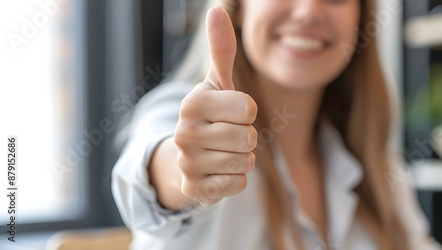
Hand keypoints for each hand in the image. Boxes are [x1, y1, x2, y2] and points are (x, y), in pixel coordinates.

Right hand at [173, 7, 257, 206]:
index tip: (231, 113)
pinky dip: (235, 179)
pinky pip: (237, 184)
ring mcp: (187, 163)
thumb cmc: (211, 114)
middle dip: (246, 137)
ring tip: (223, 151)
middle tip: (228, 134)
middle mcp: (184, 133)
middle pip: (249, 138)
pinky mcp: (195, 189)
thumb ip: (222, 49)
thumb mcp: (217, 82)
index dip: (247, 112)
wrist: (189, 154)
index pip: (248, 109)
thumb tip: (217, 10)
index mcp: (192, 103)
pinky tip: (218, 171)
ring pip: (245, 162)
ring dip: (242, 158)